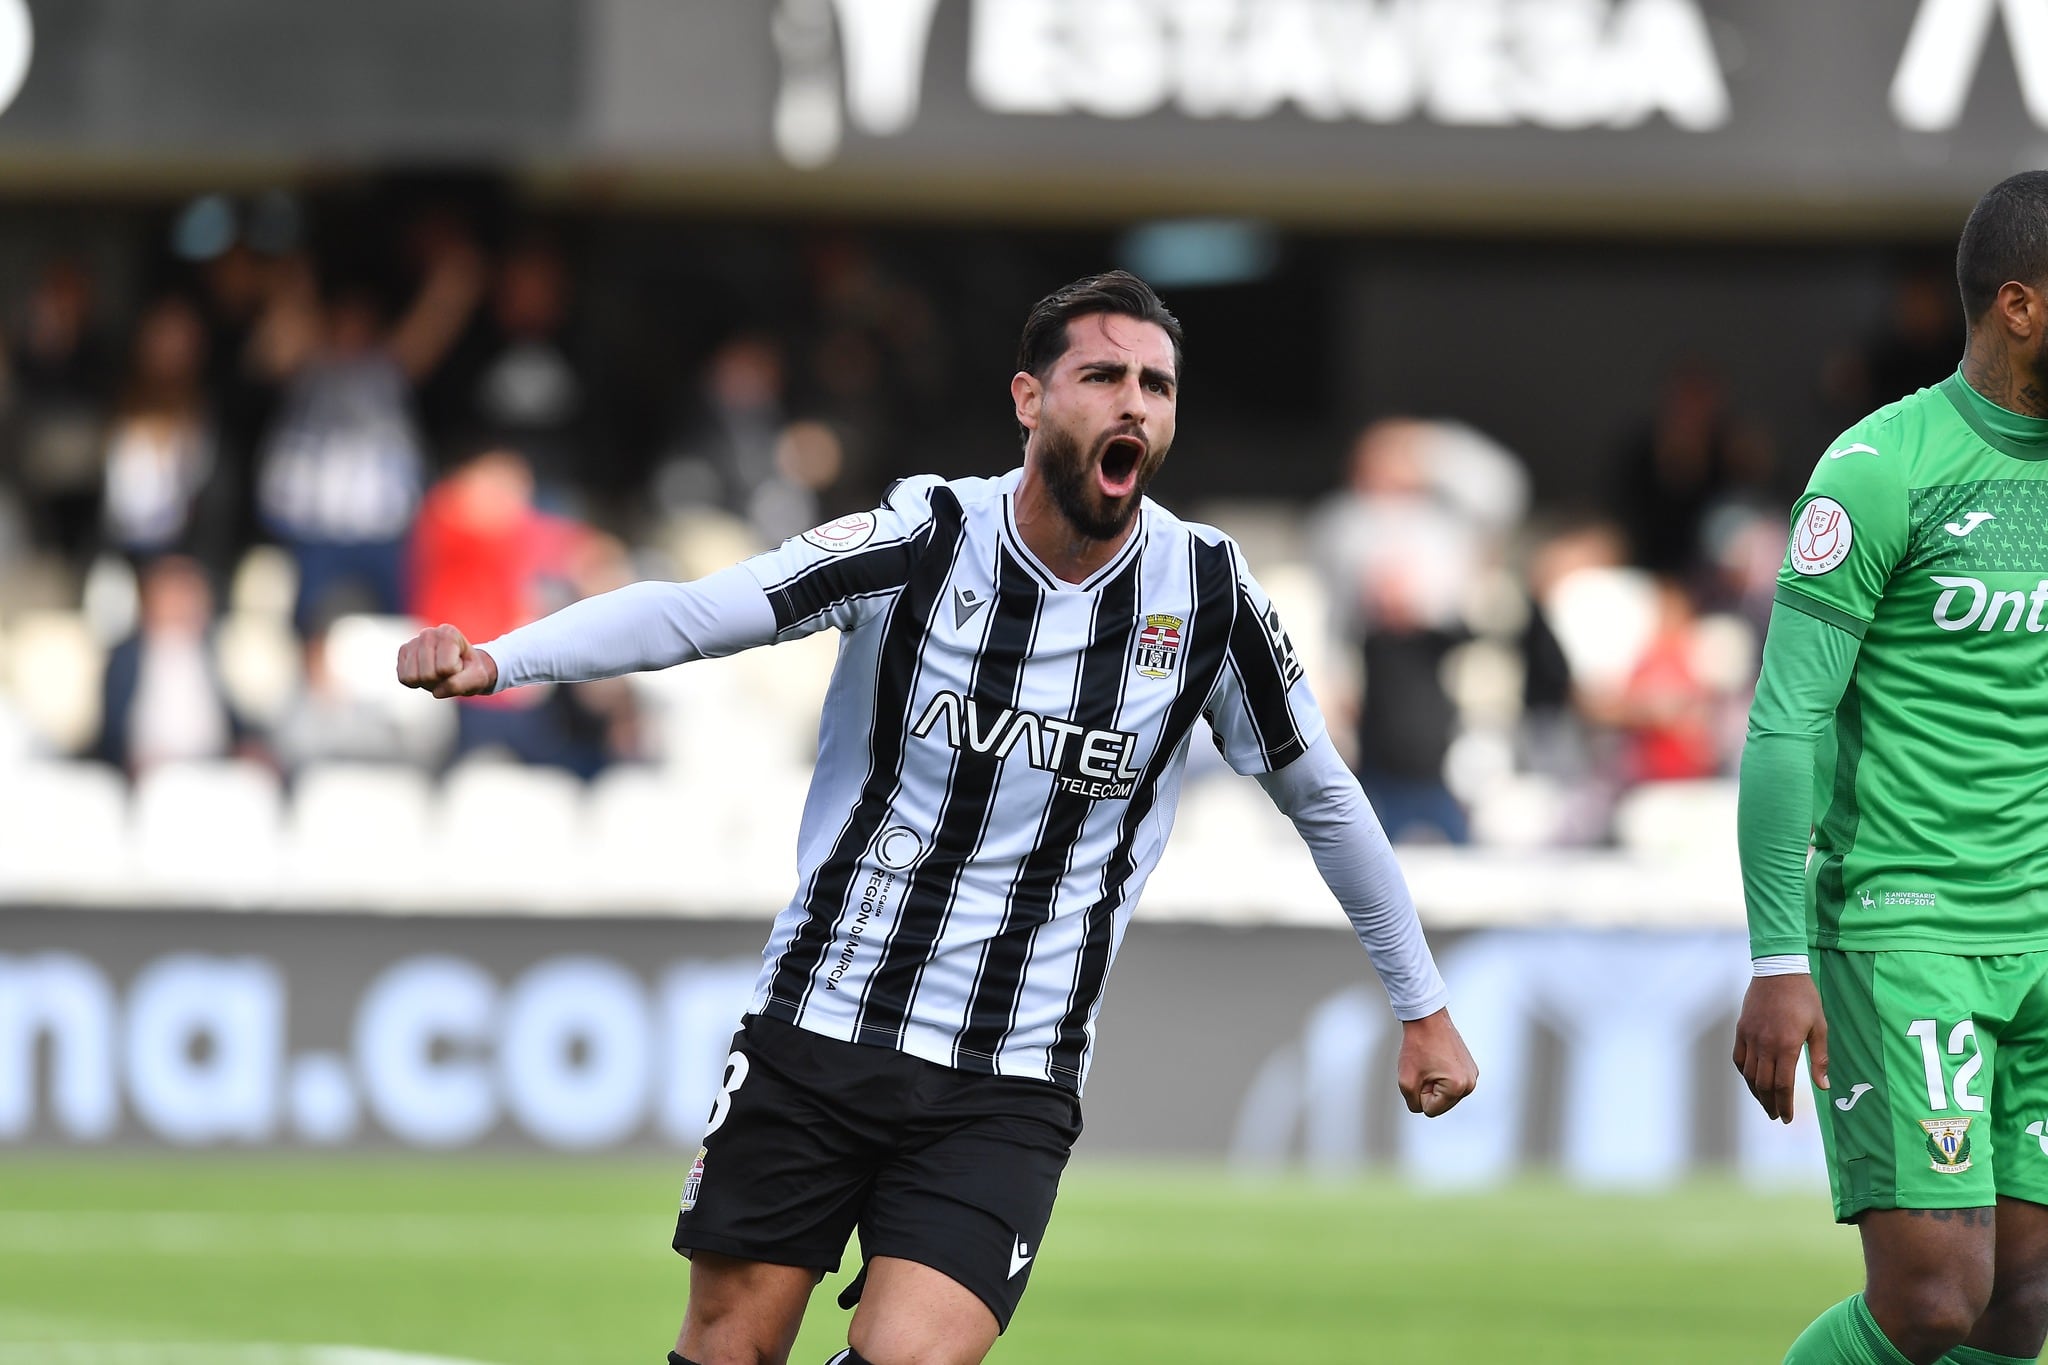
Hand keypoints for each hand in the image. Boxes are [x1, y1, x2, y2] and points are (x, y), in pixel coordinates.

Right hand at [395, 624, 497, 698]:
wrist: (462, 667)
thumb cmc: (471, 670)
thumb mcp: (478, 679)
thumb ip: (462, 684)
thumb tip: (437, 691)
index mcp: (448, 633)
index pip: (445, 668)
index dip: (454, 674)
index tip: (460, 666)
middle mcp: (428, 633)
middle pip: (428, 674)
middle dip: (440, 680)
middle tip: (448, 672)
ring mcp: (413, 642)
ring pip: (413, 677)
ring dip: (427, 683)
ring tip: (438, 672)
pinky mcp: (403, 653)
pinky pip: (403, 678)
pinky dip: (416, 683)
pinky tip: (425, 672)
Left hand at [1397, 1008, 1477, 1117]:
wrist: (1427, 1019)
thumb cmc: (1418, 1045)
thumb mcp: (1406, 1082)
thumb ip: (1413, 1104)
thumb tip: (1423, 1107)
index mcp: (1458, 1087)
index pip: (1430, 1110)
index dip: (1419, 1093)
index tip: (1421, 1073)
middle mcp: (1470, 1083)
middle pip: (1440, 1104)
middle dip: (1428, 1090)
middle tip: (1425, 1068)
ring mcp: (1472, 1075)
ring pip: (1444, 1095)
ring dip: (1434, 1083)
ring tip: (1431, 1063)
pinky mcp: (1469, 1068)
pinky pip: (1449, 1084)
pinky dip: (1440, 1076)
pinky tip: (1437, 1060)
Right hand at [1732, 973, 1827, 1122]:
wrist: (1779, 970)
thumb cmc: (1804, 998)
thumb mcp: (1819, 1027)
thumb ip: (1819, 1059)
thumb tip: (1824, 1086)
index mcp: (1786, 1046)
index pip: (1783, 1085)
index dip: (1785, 1104)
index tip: (1787, 1117)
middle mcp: (1765, 1045)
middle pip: (1763, 1084)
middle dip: (1770, 1104)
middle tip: (1776, 1116)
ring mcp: (1750, 1037)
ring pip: (1748, 1074)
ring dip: (1756, 1093)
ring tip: (1764, 1103)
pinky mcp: (1742, 1029)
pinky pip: (1739, 1058)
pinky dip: (1744, 1073)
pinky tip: (1751, 1080)